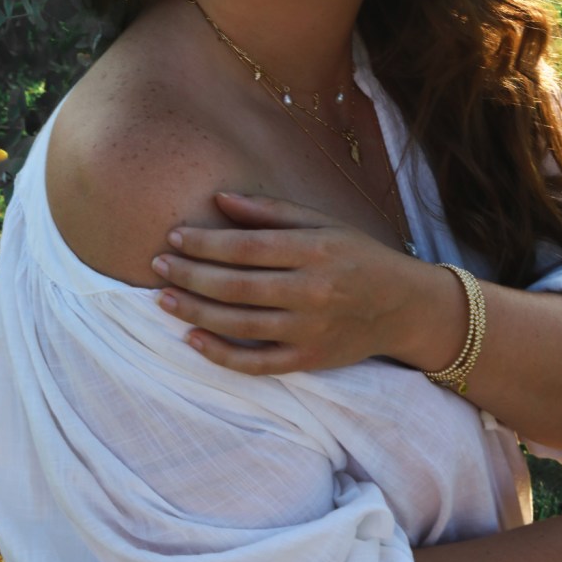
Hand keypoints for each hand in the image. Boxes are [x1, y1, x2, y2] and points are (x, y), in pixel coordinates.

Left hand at [151, 192, 423, 373]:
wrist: (404, 305)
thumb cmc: (357, 255)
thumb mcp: (323, 223)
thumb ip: (271, 212)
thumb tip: (219, 198)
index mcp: (315, 251)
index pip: (248, 247)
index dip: (206, 242)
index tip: (174, 236)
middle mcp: (312, 291)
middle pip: (236, 286)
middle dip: (190, 275)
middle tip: (157, 265)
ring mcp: (310, 331)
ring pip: (239, 325)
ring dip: (194, 312)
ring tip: (163, 298)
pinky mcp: (308, 361)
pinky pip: (256, 363)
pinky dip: (220, 355)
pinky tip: (192, 339)